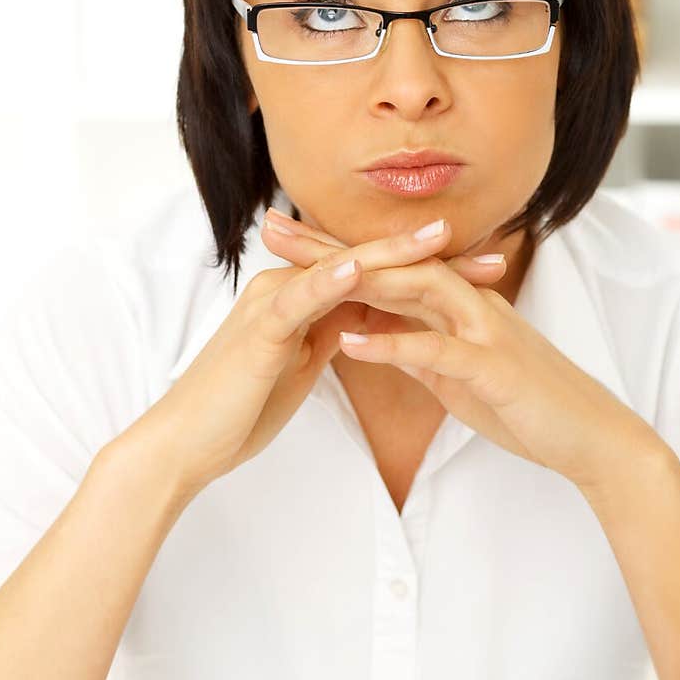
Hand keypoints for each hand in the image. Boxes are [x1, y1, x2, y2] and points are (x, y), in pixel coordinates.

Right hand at [126, 211, 503, 503]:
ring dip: (392, 252)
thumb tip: (363, 319)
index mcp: (303, 296)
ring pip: (342, 268)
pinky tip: (364, 268)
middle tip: (493, 251)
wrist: (186, 442)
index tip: (485, 273)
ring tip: (439, 237)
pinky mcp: (260, 328)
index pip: (378, 274)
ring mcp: (274, 303)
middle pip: (370, 262)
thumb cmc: (239, 407)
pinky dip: (332, 281)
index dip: (433, 272)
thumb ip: (329, 333)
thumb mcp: (300, 364)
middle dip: (432, 257)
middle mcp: (289, 287)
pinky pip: (302, 298)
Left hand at [264, 209, 657, 492]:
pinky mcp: (491, 365)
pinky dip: (392, 343)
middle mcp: (469, 303)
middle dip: (329, 246)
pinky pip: (435, 349)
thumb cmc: (527, 404)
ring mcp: (482, 329)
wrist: (591, 435)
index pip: (388, 267)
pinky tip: (349, 341)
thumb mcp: (460, 375)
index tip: (281, 239)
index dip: (334, 251)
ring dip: (355, 276)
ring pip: (413, 289)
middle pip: (390, 262)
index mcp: (458, 305)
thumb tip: (382, 340)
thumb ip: (422, 350)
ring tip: (299, 268)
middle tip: (269, 227)